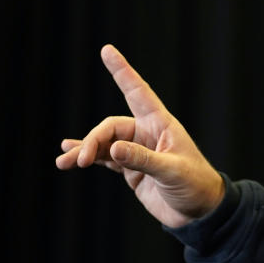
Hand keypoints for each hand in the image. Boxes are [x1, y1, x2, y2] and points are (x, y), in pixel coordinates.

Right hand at [55, 45, 223, 227]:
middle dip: (92, 141)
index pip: (138, 92)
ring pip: (104, 144)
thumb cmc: (195, 186)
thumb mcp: (171, 172)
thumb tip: (112, 148)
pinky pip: (105, 158)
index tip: (107, 50)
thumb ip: (142, 160)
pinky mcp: (132, 169)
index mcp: (162, 125)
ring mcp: (138, 151)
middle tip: (79, 160)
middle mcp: (147, 134)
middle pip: (111, 127)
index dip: (122, 71)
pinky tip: (69, 158)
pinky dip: (87, 157)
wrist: (199, 212)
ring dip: (83, 151)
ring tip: (63, 162)